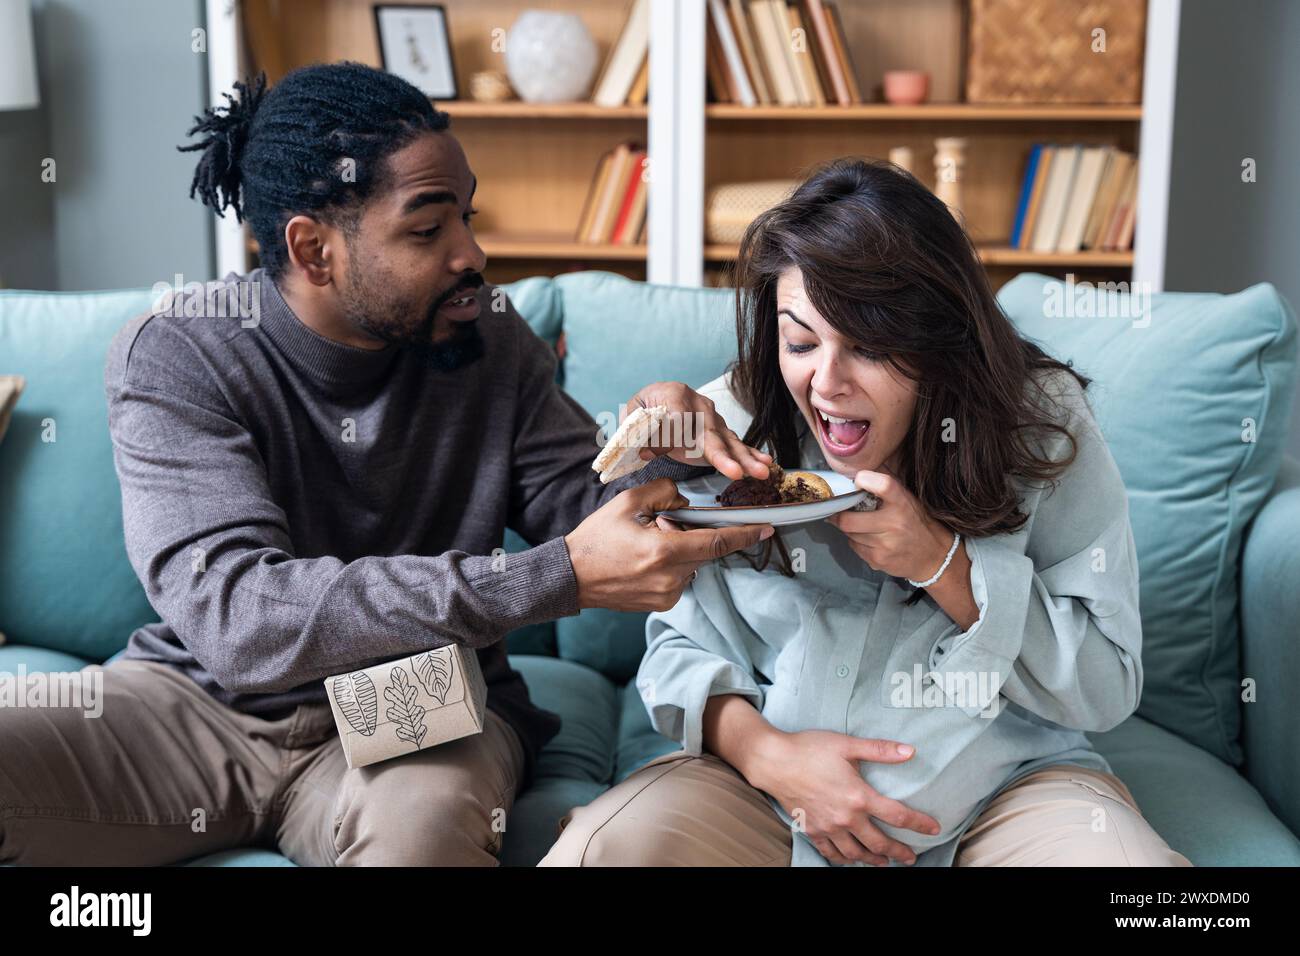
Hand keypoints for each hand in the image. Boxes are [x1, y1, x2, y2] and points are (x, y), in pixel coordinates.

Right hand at [565, 478, 773, 611]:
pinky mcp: (662, 605)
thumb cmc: (596, 539)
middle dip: (693, 535)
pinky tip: (644, 562)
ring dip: (680, 550)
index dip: (744, 534)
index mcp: (663, 552)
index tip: (766, 528)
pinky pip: (681, 578)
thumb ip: (664, 492)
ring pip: (692, 564)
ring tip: (645, 546)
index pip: (716, 542)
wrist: (572, 576)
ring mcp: (667, 595)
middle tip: (661, 527)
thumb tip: (685, 502)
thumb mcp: (628, 502)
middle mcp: (670, 578)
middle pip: (704, 551)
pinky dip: (672, 565)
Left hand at [622, 381, 771, 480]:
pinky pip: (734, 444)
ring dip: (745, 458)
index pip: (678, 418)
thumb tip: (646, 450)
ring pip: (728, 440)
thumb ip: (637, 431)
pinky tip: (765, 463)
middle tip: (736, 472)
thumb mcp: (632, 415)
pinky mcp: (719, 431)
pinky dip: (750, 454)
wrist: (657, 400)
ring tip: (761, 471)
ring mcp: (711, 417)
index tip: (670, 451)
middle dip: (724, 455)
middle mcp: (698, 404)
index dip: (677, 437)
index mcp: (673, 395)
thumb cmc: (644, 410)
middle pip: (711, 432)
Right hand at [748, 727, 941, 865]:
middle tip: (911, 857)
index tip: (933, 828)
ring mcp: (828, 827)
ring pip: (856, 854)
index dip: (919, 824)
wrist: (773, 761)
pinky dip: (844, 859)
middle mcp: (846, 818)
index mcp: (858, 796)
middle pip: (879, 843)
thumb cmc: (809, 748)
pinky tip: (851, 859)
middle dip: (899, 852)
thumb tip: (911, 751)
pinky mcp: (812, 830)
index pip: (898, 816)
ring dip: (874, 860)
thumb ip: (880, 750)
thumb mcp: (847, 744)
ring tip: (884, 862)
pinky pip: (832, 853)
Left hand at [825, 468, 952, 581]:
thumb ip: (885, 485)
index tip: (858, 480)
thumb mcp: (907, 499)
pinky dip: (856, 541)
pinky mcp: (878, 560)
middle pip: (848, 520)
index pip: (883, 485)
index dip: (865, 479)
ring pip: (849, 534)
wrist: (933, 555)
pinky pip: (854, 547)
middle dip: (840, 515)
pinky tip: (869, 539)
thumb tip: (858, 469)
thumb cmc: (916, 522)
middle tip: (840, 510)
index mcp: (902, 504)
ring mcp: (885, 545)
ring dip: (849, 528)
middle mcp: (894, 524)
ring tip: (859, 524)